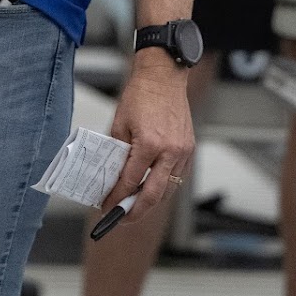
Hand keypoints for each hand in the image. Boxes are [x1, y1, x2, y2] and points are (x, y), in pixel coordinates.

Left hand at [101, 52, 194, 224]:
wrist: (163, 76)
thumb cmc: (140, 95)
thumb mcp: (120, 124)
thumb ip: (118, 152)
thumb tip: (112, 176)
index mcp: (149, 144)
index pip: (130, 182)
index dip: (117, 198)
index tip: (106, 207)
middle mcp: (170, 151)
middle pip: (153, 195)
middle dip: (135, 212)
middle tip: (120, 219)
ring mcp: (182, 152)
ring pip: (168, 189)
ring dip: (151, 202)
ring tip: (134, 209)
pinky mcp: (189, 149)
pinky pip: (176, 176)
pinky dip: (163, 186)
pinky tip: (150, 189)